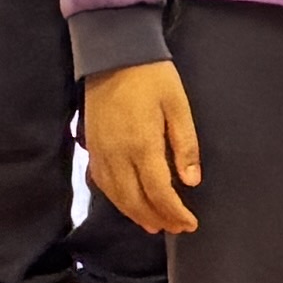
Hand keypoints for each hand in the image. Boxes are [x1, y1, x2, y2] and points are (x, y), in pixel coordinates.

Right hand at [86, 60, 202, 234]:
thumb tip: (191, 181)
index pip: (158, 192)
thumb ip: (185, 145)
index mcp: (142, 145)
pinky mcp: (91, 148)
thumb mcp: (178, 105)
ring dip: (136, 215)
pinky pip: (102, 184)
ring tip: (155, 225)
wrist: (114, 54)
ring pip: (116, 197)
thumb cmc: (152, 77)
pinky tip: (129, 204)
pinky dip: (118, 200)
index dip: (174, 213)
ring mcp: (101, 153)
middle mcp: (117, 155)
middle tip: (176, 228)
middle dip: (157, 219)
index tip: (190, 223)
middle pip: (135, 201)